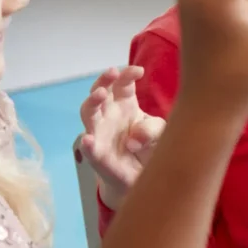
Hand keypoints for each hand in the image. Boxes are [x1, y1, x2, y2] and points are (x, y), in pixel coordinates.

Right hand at [77, 65, 164, 207]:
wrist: (144, 177)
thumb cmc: (149, 148)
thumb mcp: (160, 133)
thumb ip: (153, 129)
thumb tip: (135, 138)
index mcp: (125, 104)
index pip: (122, 84)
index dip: (127, 75)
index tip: (139, 70)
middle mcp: (108, 115)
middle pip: (100, 92)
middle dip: (104, 80)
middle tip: (112, 72)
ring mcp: (100, 133)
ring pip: (88, 114)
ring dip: (92, 102)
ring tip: (100, 94)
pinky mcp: (97, 155)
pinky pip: (89, 148)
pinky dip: (87, 144)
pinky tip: (88, 139)